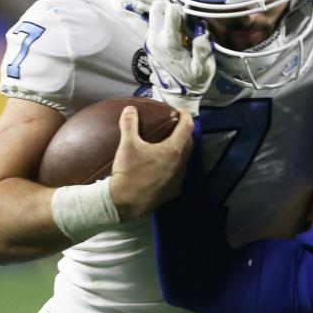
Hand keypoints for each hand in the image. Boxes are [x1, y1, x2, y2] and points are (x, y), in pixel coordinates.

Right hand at [109, 106, 193, 220]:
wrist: (124, 203)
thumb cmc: (128, 171)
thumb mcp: (127, 144)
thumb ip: (129, 124)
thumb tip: (129, 109)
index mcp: (173, 150)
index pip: (187, 127)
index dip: (185, 116)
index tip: (180, 111)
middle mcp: (181, 165)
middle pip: (188, 143)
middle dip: (184, 133)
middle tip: (174, 127)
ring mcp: (178, 180)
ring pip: (184, 160)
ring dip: (179, 150)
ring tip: (168, 145)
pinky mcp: (173, 192)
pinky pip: (178, 175)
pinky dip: (173, 167)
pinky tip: (163, 167)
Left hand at [145, 0, 215, 114]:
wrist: (175, 95)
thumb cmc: (192, 82)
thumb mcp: (203, 69)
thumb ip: (202, 49)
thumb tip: (202, 31)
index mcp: (168, 43)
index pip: (170, 12)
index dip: (183, 10)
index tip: (190, 19)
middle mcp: (155, 39)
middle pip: (157, 8)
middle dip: (170, 9)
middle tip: (183, 19)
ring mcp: (149, 41)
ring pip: (155, 15)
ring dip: (167, 17)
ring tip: (181, 29)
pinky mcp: (148, 43)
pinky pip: (155, 25)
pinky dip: (164, 25)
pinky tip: (176, 36)